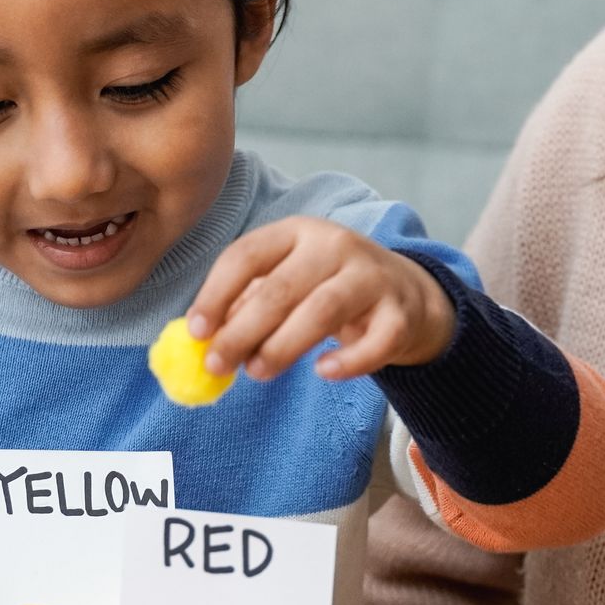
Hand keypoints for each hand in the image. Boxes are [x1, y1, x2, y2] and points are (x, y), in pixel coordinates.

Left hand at [187, 216, 455, 380]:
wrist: (407, 294)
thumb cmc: (330, 288)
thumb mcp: (290, 282)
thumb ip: (249, 305)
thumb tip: (203, 340)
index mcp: (297, 231)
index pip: (247, 255)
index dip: (216, 293)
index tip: (196, 331)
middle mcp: (335, 245)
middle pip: (280, 288)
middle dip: (242, 330)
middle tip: (217, 365)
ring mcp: (371, 276)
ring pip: (322, 310)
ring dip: (283, 346)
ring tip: (257, 373)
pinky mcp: (401, 312)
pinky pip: (376, 340)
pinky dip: (349, 360)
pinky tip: (323, 372)